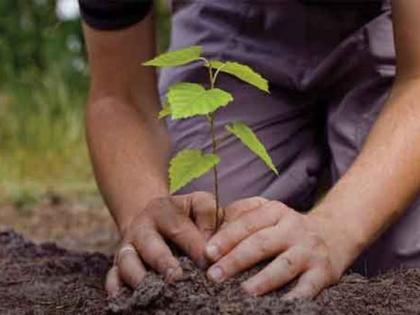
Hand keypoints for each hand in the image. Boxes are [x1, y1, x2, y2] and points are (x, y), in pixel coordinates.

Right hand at [105, 191, 217, 296]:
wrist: (152, 218)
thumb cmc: (185, 215)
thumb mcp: (198, 204)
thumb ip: (209, 216)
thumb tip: (210, 246)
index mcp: (163, 210)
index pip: (179, 227)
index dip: (194, 246)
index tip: (208, 262)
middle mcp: (141, 227)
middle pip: (150, 245)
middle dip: (163, 263)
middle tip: (177, 278)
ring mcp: (127, 246)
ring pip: (127, 261)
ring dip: (139, 277)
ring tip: (155, 291)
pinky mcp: (118, 264)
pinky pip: (112, 277)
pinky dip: (116, 287)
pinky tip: (126, 299)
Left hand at [205, 198, 358, 298]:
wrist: (334, 232)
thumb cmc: (288, 228)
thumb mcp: (270, 214)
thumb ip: (243, 218)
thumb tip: (211, 236)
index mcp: (275, 212)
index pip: (247, 223)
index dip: (226, 238)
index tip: (208, 253)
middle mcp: (293, 228)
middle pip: (261, 243)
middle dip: (236, 260)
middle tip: (214, 275)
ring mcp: (309, 250)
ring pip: (283, 266)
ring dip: (262, 280)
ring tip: (243, 291)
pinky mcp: (324, 272)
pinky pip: (307, 288)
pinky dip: (294, 298)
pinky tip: (279, 306)